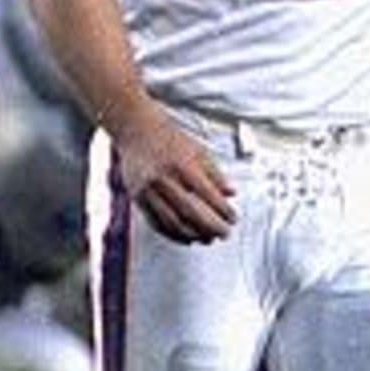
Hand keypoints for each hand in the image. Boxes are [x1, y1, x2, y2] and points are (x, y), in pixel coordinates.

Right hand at [111, 102, 236, 244]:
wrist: (137, 131)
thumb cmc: (170, 139)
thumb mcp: (198, 150)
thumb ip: (215, 173)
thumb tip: (231, 193)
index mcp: (182, 165)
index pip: (207, 194)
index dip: (222, 210)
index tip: (233, 219)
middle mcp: (164, 179)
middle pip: (190, 212)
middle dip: (210, 227)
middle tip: (224, 234)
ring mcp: (148, 190)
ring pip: (172, 222)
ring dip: (192, 235)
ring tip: (207, 239)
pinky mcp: (137, 198)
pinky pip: (155, 223)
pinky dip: (172, 234)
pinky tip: (185, 238)